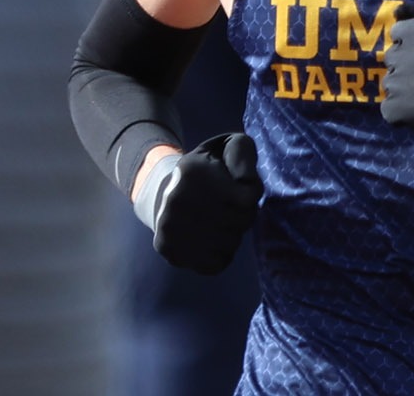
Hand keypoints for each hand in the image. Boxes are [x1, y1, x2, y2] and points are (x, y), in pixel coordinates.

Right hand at [141, 132, 262, 273]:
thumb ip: (243, 153)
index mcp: (191, 171)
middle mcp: (176, 201)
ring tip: (220, 221)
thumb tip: (246, 180)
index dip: (250, 193)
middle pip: (241, 222)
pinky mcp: (168, 250)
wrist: (163, 194)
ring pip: (230, 245)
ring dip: (233, 235)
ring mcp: (169, 228)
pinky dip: (221, 254)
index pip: (248, 198)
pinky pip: (215, 264)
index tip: (239, 188)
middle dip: (243, 215)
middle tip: (230, 207)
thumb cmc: (206, 171)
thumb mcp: (225, 148)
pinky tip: (211, 238)